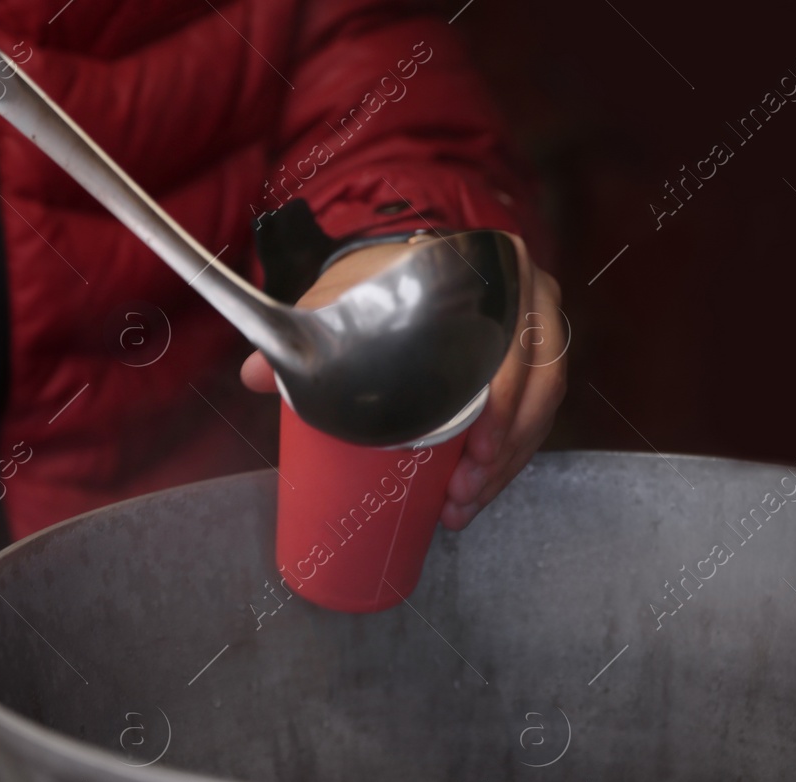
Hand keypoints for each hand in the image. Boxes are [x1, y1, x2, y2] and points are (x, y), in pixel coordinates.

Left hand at [240, 240, 566, 529]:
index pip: (520, 341)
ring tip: (465, 503)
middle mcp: (530, 297)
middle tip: (463, 493)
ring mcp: (539, 332)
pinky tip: (480, 489)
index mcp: (498, 268)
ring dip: (507, 464)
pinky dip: (511, 457)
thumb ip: (303, 333)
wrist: (396, 264)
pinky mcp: (535, 365)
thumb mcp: (344, 297)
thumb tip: (255, 374)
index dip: (507, 403)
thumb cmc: (376, 281)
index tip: (476, 450)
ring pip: (540, 410)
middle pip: (537, 387)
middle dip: (503, 452)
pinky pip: (537, 417)